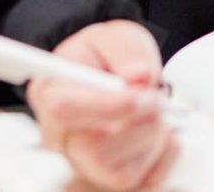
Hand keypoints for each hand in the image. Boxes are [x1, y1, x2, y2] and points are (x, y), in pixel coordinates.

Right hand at [28, 20, 178, 191]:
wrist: (112, 72)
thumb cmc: (104, 57)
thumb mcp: (114, 36)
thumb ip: (124, 50)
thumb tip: (138, 77)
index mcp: (49, 92)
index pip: (62, 109)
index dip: (106, 105)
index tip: (138, 90)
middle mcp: (59, 136)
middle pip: (93, 149)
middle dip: (138, 121)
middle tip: (153, 96)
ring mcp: (83, 163)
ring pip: (119, 172)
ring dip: (152, 135)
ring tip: (151, 109)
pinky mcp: (111, 179)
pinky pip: (145, 179)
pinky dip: (164, 152)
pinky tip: (156, 129)